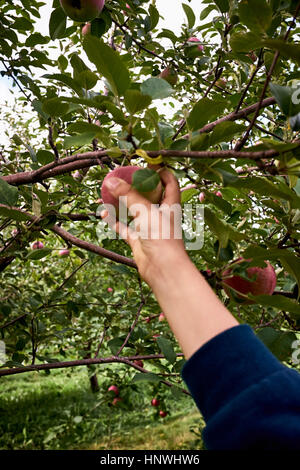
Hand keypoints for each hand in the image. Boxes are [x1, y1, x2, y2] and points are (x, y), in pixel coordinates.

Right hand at [101, 168, 188, 286]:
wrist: (163, 269)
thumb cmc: (162, 237)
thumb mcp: (145, 210)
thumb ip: (128, 195)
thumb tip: (111, 180)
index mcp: (170, 204)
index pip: (170, 182)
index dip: (161, 171)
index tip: (147, 163)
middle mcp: (161, 214)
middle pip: (149, 194)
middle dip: (136, 185)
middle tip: (122, 176)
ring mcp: (149, 227)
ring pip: (134, 210)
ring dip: (122, 203)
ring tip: (108, 192)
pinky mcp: (139, 239)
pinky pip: (124, 227)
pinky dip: (114, 221)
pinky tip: (104, 214)